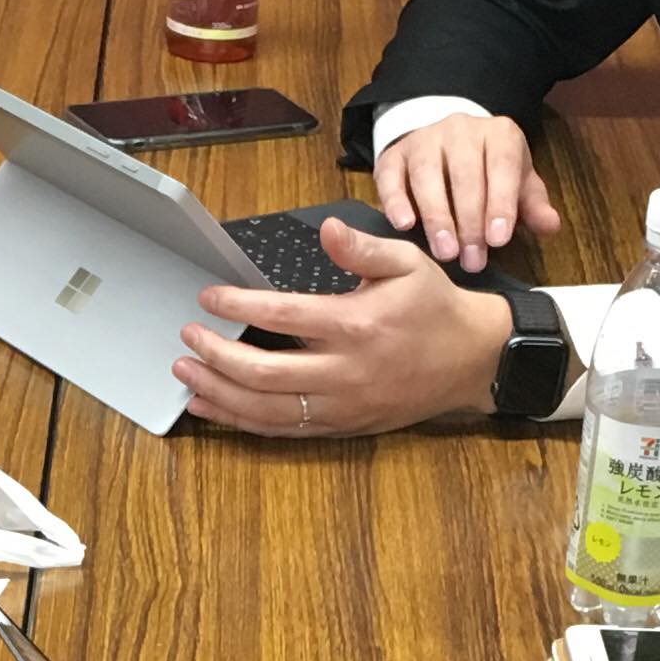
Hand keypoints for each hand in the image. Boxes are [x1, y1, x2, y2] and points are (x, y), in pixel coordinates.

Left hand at [177, 219, 509, 434]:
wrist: (472, 360)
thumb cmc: (435, 308)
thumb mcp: (407, 263)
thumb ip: (361, 247)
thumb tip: (326, 230)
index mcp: (356, 325)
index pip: (281, 316)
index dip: (236, 306)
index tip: (208, 298)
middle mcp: (345, 371)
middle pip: (263, 373)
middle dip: (216, 355)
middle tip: (187, 337)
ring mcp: (342, 405)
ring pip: (267, 410)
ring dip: (220, 394)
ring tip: (186, 373)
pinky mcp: (342, 425)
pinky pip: (283, 430)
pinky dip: (242, 421)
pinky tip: (212, 407)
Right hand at [374, 112, 560, 273]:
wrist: (447, 144)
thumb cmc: (488, 171)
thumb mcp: (517, 183)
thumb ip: (532, 205)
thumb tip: (551, 225)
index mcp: (499, 134)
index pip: (502, 165)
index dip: (500, 203)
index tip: (498, 241)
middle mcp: (461, 129)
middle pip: (464, 174)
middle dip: (469, 221)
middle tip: (472, 260)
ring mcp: (424, 139)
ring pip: (427, 175)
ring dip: (437, 216)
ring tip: (445, 252)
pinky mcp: (394, 154)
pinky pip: (392, 176)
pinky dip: (396, 201)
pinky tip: (405, 225)